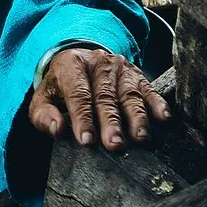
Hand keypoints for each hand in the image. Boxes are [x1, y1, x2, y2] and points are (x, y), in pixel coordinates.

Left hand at [28, 47, 169, 150]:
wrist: (78, 62)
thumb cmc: (60, 87)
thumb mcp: (43, 98)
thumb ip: (44, 115)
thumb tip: (57, 129)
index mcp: (70, 66)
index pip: (77, 94)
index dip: (82, 118)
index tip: (87, 141)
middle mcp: (97, 63)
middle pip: (105, 96)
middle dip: (111, 122)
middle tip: (114, 145)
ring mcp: (120, 67)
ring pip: (129, 94)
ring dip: (136, 117)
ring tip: (140, 137)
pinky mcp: (137, 74)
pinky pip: (149, 89)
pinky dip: (157, 103)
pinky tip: (163, 118)